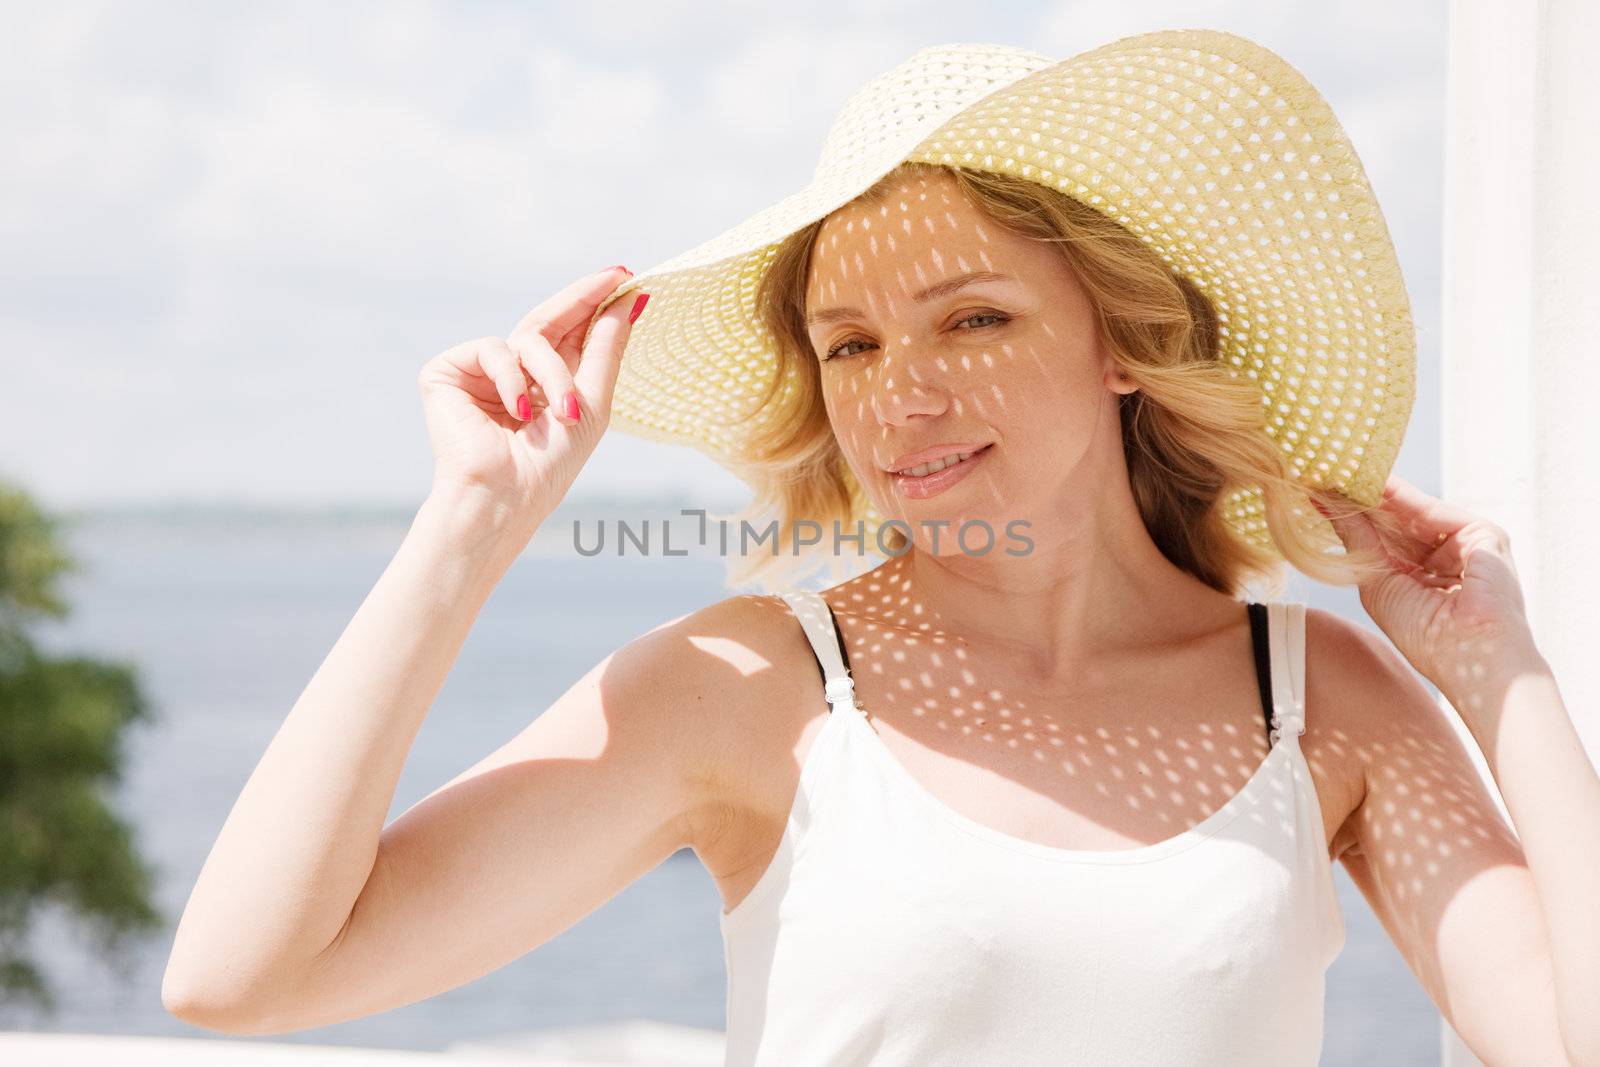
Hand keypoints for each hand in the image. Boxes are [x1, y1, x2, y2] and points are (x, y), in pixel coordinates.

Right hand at [417, 266, 647, 525]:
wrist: (506, 496)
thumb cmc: (550, 463)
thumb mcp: (592, 401)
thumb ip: (606, 348)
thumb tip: (632, 299)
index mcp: (545, 385)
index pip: (569, 335)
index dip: (595, 305)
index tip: (625, 276)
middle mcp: (513, 375)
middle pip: (547, 320)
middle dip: (582, 298)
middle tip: (614, 276)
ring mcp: (479, 373)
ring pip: (529, 339)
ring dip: (554, 374)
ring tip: (564, 412)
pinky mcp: (448, 373)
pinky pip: (493, 349)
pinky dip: (512, 378)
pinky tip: (518, 411)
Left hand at [1314, 474, 1536, 692]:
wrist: (1469, 652)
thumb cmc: (1424, 634)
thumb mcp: (1378, 582)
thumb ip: (1359, 541)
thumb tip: (1330, 507)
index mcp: (1422, 580)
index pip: (1384, 542)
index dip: (1353, 522)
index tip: (1318, 498)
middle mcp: (1445, 561)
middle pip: (1397, 524)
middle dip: (1361, 503)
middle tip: (1324, 478)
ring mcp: (1466, 546)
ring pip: (1412, 513)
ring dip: (1375, 494)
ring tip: (1338, 475)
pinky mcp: (1483, 534)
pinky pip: (1431, 509)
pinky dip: (1400, 496)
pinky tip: (1369, 483)